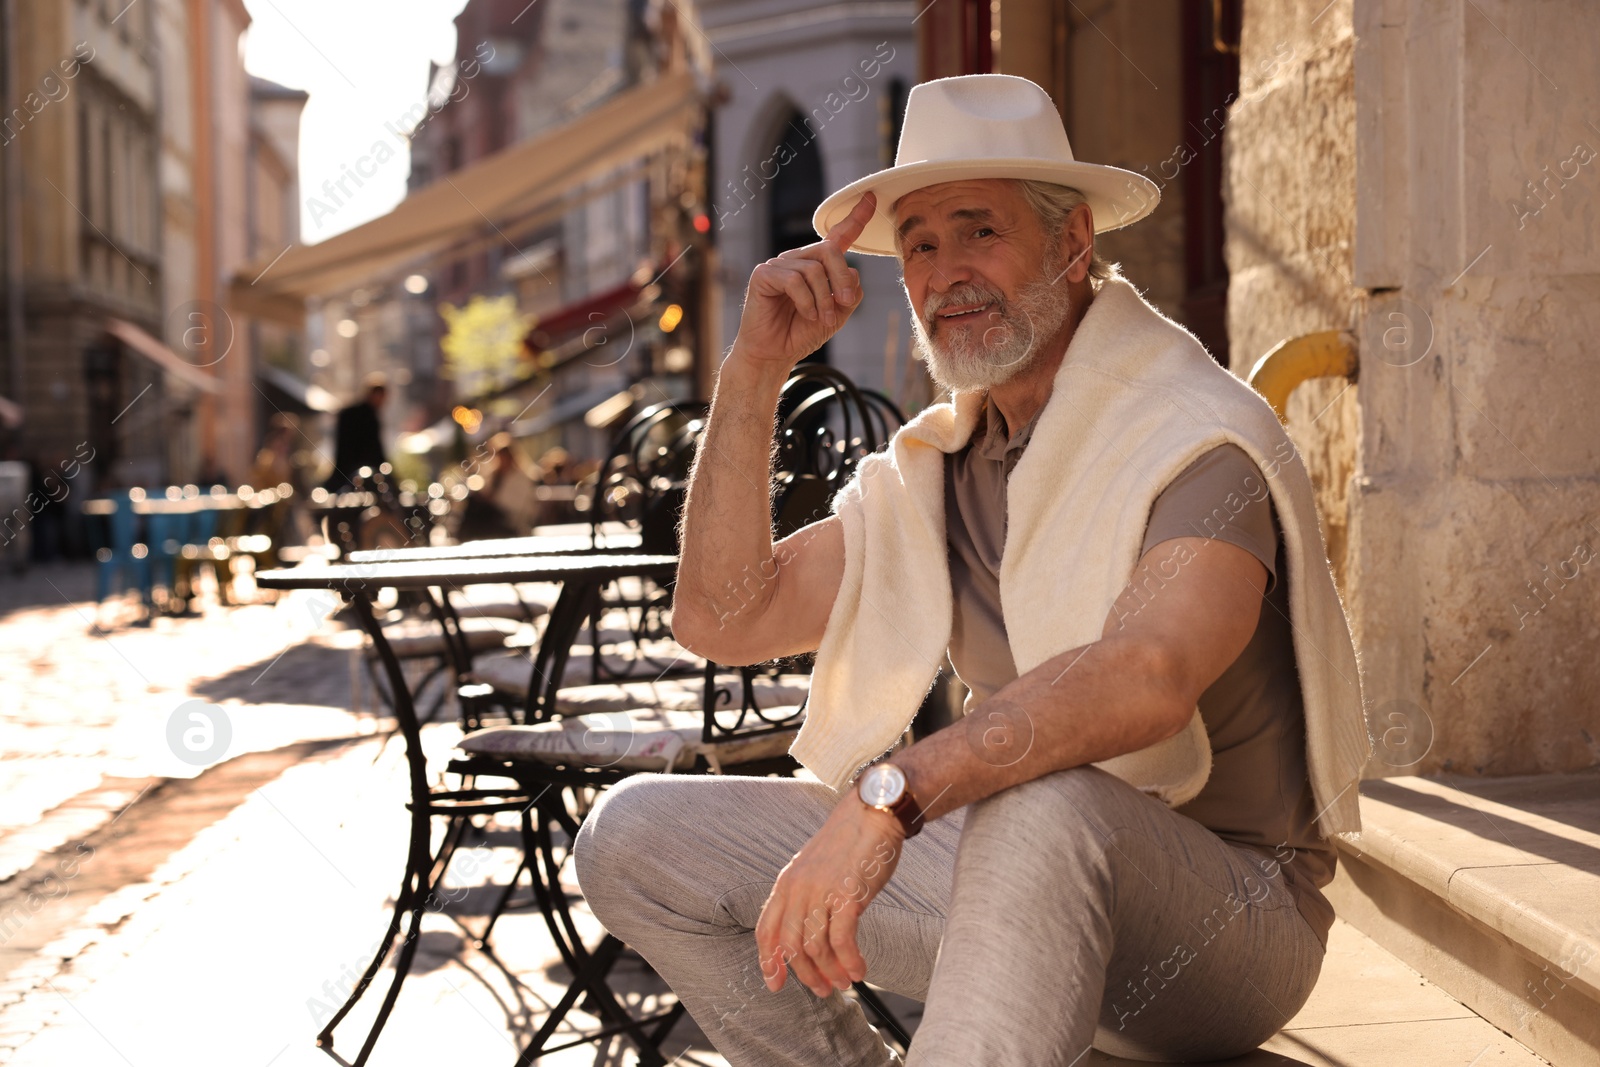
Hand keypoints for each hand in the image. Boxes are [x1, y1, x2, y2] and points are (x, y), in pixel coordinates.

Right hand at [732, 192, 875, 370]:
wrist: (773, 353)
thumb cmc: (801, 333)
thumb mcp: (836, 314)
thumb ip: (849, 293)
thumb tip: (852, 273)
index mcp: (816, 265)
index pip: (837, 237)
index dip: (855, 218)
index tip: (871, 198)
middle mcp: (798, 259)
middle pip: (829, 250)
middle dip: (841, 278)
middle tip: (845, 303)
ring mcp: (779, 265)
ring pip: (814, 269)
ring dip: (824, 298)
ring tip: (822, 319)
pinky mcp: (764, 275)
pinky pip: (794, 280)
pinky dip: (807, 301)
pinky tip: (806, 314)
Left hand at [754, 786, 902, 997]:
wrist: (871, 812)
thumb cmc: (848, 843)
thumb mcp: (814, 869)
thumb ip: (806, 897)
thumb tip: (808, 935)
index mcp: (786, 883)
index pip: (767, 930)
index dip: (768, 961)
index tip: (776, 983)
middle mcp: (798, 889)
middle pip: (791, 946)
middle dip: (806, 975)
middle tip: (823, 990)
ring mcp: (821, 892)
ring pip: (815, 948)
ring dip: (830, 972)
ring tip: (845, 981)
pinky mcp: (847, 895)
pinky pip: (842, 940)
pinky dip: (849, 961)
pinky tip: (859, 969)